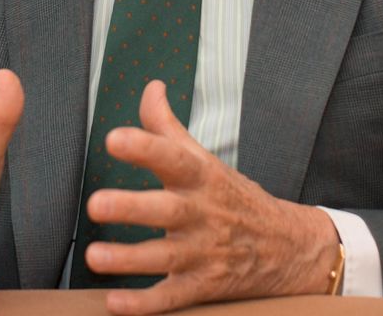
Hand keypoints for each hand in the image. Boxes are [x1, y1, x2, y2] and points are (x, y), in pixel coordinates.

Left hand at [82, 80, 342, 314]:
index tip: (114, 138)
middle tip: (96, 204)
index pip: (173, 158)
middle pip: (166, 210)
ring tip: (94, 256)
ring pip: (164, 257)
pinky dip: (144, 304)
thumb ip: (169, 127)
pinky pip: (171, 298)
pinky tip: (115, 303)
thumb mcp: (205, 160)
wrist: (288, 247)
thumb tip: (151, 88)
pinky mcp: (203, 286)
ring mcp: (203, 253)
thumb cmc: (234, 198)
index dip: (145, 147)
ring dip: (128, 259)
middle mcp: (201, 214)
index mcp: (201, 178)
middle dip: (131, 207)